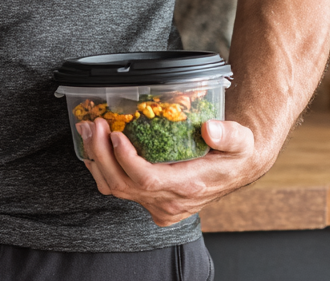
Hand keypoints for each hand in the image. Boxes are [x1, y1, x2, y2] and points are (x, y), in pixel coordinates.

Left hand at [76, 115, 259, 226]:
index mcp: (189, 185)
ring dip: (97, 160)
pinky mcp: (153, 202)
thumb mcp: (241, 140)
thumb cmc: (235, 152)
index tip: (115, 134)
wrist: (236, 169)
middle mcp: (171, 200)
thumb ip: (228, 134)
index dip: (126, 159)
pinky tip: (95, 149)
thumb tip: (211, 129)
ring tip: (88, 130)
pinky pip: (121, 191)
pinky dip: (103, 170)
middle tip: (94, 124)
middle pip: (125, 185)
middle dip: (102, 154)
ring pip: (117, 190)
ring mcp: (159, 205)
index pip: (148, 179)